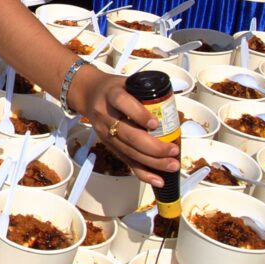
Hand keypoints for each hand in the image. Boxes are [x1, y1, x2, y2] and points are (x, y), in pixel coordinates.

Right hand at [71, 68, 179, 186]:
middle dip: (153, 146)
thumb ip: (147, 95)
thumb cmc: (114, 89)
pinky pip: (126, 161)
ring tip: (172, 165)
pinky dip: (142, 172)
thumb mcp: (129, 83)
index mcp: (112, 94)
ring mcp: (105, 133)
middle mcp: (106, 115)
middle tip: (173, 150)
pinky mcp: (108, 145)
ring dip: (152, 162)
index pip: (123, 103)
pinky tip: (157, 180)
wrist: (89, 94)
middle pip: (128, 134)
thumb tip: (174, 113)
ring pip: (129, 151)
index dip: (139, 114)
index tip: (155, 123)